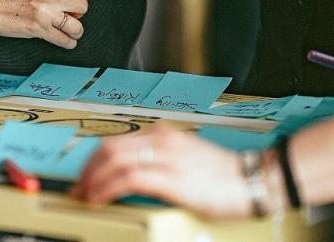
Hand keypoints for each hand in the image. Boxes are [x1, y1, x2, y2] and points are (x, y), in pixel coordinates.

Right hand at [0, 0, 90, 50]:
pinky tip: (65, 41)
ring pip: (76, 26)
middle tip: (72, 16)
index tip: (80, 1)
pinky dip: (68, 43)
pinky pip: (64, 40)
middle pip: (81, 5)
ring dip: (76, 31)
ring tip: (71, 31)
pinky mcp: (39, 29)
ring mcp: (44, 12)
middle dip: (79, 13)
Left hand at [70, 124, 253, 218]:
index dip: (94, 160)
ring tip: (84, 195)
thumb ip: (158, 161)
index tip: (85, 176)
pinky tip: (100, 198)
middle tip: (78, 187)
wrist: (254, 180)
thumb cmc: (223, 175)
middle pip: (108, 148)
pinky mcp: (171, 178)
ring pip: (113, 161)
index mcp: (163, 135)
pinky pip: (127, 179)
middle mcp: (161, 140)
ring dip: (93, 180)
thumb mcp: (185, 159)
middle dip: (87, 169)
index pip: (116, 142)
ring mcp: (165, 157)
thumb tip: (129, 176)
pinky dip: (107, 188)